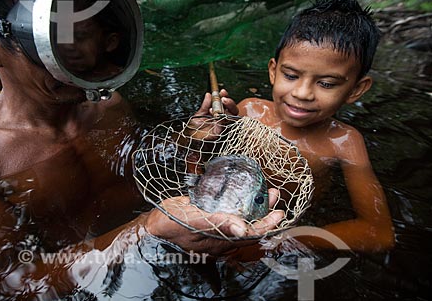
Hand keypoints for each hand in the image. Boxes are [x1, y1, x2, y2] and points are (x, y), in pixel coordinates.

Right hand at [145, 188, 283, 255]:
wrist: (154, 225)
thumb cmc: (172, 224)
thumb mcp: (196, 222)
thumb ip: (219, 223)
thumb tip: (242, 228)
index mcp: (221, 241)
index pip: (251, 235)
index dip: (267, 225)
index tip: (279, 213)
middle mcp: (221, 236)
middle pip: (249, 226)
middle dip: (264, 212)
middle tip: (272, 194)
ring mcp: (215, 228)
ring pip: (241, 219)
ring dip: (253, 206)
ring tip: (263, 191)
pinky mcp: (209, 218)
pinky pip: (229, 213)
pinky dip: (239, 203)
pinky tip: (241, 193)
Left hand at [185, 89, 238, 140]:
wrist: (189, 140)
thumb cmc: (194, 129)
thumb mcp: (199, 114)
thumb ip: (205, 105)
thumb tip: (209, 94)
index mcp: (219, 115)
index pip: (226, 105)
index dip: (226, 97)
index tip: (222, 91)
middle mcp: (223, 120)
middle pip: (233, 110)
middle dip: (230, 102)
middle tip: (223, 97)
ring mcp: (223, 126)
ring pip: (233, 116)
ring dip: (229, 107)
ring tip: (222, 102)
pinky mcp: (221, 132)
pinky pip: (225, 123)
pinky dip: (221, 117)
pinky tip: (214, 114)